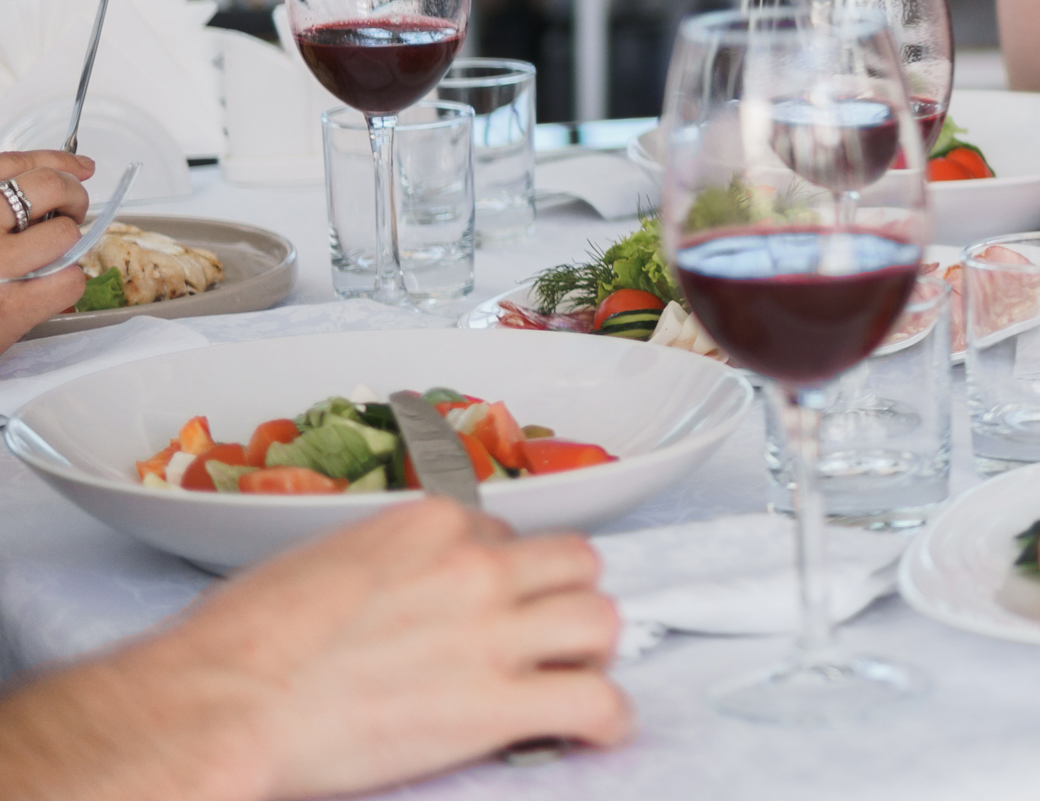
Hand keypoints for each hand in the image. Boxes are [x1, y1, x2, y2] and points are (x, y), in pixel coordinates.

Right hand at [0, 151, 93, 340]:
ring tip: (51, 256)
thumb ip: (0, 205)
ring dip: (67, 242)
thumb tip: (67, 172)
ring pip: (64, 232)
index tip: (78, 165)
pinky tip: (47, 287)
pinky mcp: (12, 304)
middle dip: (72, 196)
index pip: (12, 164)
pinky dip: (67, 282)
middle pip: (48, 186)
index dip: (55, 159)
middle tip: (72, 211)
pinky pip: (69, 277)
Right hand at [13, 499, 628, 800]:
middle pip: (574, 565)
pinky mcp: (496, 705)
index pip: (506, 535)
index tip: (483, 607)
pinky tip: (599, 731)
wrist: (215, 705)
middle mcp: (476, 565)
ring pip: (601, 621)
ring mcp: (492, 633)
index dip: (499, 575)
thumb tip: (396, 590)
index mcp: (432, 525)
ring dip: (593, 652)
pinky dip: (608, 719)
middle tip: (547, 637)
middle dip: (565, 599)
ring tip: (575, 678)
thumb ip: (385, 566)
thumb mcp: (321, 563)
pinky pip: (595, 703)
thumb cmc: (237, 643)